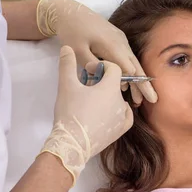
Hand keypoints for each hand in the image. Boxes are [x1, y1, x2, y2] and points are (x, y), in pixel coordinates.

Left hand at [36, 0, 157, 104]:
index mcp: (112, 45)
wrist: (69, 12)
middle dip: (144, 84)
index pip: (129, 68)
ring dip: (137, 79)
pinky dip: (131, 70)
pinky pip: (127, 57)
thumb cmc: (72, 32)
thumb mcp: (78, 52)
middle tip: (153, 100)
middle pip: (135, 66)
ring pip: (132, 62)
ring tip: (141, 97)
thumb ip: (94, 66)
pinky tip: (130, 82)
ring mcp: (120, 39)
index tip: (140, 99)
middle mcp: (120, 42)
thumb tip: (113, 79)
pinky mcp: (117, 39)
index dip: (135, 84)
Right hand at [40, 46, 133, 184]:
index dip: (100, 67)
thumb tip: (66, 47)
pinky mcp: (120, 130)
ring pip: (118, 99)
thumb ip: (67, 64)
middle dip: (102, 82)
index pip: (113, 68)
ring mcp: (122, 117)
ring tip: (91, 102)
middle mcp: (121, 101)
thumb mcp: (66, 85)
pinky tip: (106, 112)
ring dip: (108, 97)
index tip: (88, 72)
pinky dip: (117, 111)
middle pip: (115, 84)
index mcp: (111, 87)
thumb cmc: (70, 112)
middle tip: (85, 88)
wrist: (71, 144)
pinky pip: (124, 115)